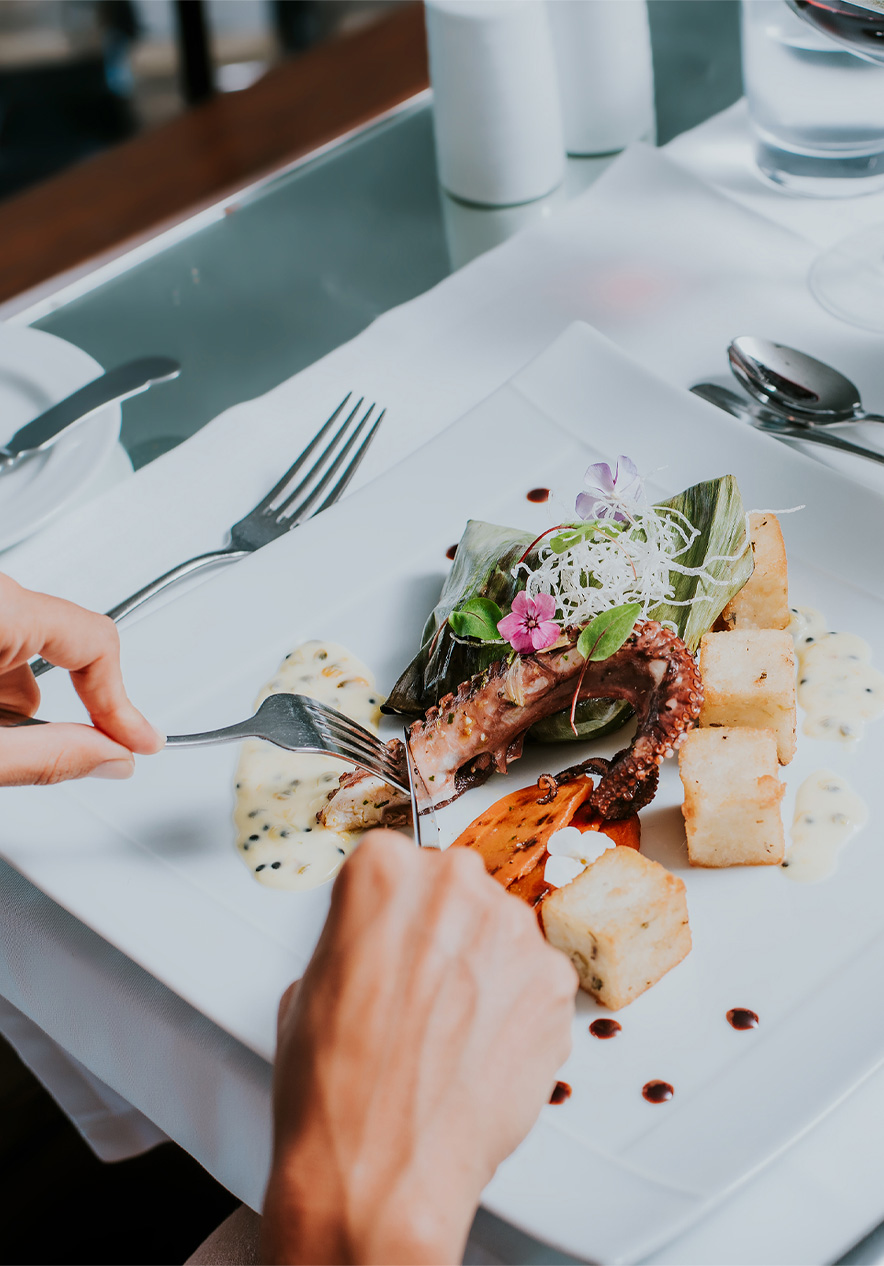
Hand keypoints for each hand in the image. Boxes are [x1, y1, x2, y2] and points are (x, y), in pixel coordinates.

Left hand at [0, 573, 162, 784]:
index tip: (135, 739)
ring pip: (22, 642)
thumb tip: (111, 757)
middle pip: (59, 642)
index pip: (94, 641)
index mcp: (0, 610)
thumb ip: (47, 756)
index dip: (120, 700)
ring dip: (12, 694)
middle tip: (29, 753)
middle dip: (53, 703)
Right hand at [261, 831, 576, 1265]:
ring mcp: (514, 931)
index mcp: (383, 869)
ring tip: (451, 1032)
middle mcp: (456, 883)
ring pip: (500, 933)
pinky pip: (537, 979)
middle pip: (456, 889)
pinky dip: (518, 1009)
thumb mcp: (309, 985)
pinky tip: (482, 1051)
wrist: (383, 1171)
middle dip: (443, 931)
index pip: (397, 863)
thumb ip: (356, 939)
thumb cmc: (333, 1089)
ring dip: (484, 968)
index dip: (391, 911)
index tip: (390, 937)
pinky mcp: (556, 982)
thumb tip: (380, 949)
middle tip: (421, 990)